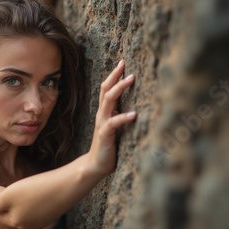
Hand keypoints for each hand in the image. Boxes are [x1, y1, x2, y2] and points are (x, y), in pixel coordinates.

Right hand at [88, 60, 135, 175]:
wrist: (95, 165)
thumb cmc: (108, 147)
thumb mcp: (115, 128)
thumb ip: (119, 116)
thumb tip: (131, 106)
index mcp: (105, 112)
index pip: (107, 89)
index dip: (113, 75)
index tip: (122, 62)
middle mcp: (102, 115)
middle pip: (106, 90)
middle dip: (115, 76)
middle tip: (125, 64)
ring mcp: (103, 123)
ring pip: (108, 101)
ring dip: (119, 89)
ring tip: (131, 79)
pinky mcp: (105, 135)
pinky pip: (113, 123)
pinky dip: (123, 117)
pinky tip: (134, 114)